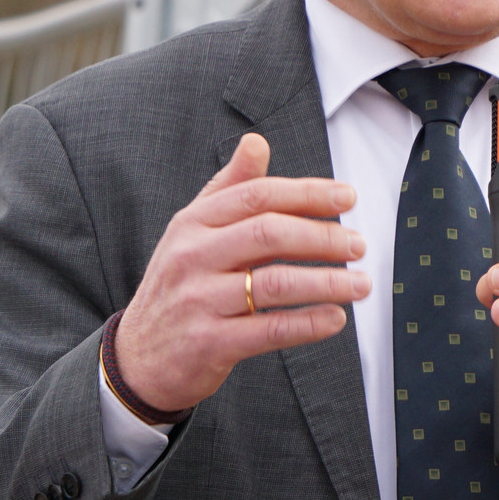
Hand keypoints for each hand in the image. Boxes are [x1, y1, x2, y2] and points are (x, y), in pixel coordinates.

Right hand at [114, 133, 369, 411]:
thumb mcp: (192, 233)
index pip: (257, 196)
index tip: (348, 197)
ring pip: (275, 283)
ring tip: (360, 284)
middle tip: (358, 244)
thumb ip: (229, 188)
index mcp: (192, 223)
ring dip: (327, 282)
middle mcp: (192, 257)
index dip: (307, 193)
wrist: (138, 358)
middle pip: (269, 233)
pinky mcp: (209, 343)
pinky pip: (270, 330)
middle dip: (322, 236)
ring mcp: (199, 300)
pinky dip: (309, 323)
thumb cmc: (178, 286)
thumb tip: (256, 142)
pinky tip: (336, 319)